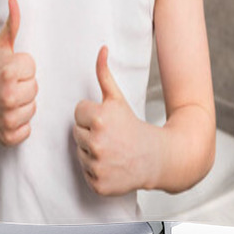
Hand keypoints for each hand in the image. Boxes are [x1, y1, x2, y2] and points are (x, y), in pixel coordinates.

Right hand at [0, 0, 37, 146]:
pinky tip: (4, 115)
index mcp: (7, 72)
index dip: (21, 67)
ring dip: (21, 105)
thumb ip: (12, 23)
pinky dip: (17, 126)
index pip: (32, 67)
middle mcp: (6, 96)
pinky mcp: (6, 136)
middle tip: (5, 85)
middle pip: (35, 88)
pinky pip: (26, 130)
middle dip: (23, 86)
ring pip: (32, 109)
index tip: (7, 70)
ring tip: (5, 99)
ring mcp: (5, 118)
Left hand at [73, 46, 151, 195]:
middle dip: (90, 131)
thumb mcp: (118, 99)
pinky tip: (111, 164)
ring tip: (111, 149)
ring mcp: (97, 165)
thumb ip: (104, 74)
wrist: (157, 158)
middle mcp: (97, 142)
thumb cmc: (134, 125)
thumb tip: (101, 49)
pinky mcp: (98, 184)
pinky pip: (85, 171)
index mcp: (99, 118)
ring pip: (79, 151)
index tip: (107, 120)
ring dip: (91, 150)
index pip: (77, 111)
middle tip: (110, 135)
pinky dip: (96, 169)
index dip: (92, 114)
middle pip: (76, 131)